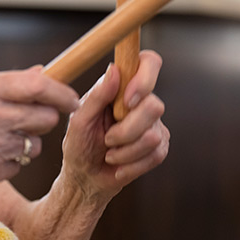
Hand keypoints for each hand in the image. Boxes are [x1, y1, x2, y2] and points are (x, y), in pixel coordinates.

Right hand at [0, 66, 79, 196]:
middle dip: (42, 119)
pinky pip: (19, 165)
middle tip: (25, 119)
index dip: (62, 92)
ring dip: (25, 143)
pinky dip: (9, 162)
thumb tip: (42, 72)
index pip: (38, 86)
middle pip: (45, 117)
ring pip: (35, 145)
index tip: (71, 98)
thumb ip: (4, 83)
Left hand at [61, 50, 168, 200]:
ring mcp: (154, 124)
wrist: (85, 177)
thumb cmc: (79, 144)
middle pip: (154, 106)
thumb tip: (114, 70)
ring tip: (109, 153)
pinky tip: (118, 165)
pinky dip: (131, 165)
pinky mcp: (160, 147)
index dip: (145, 77)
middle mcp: (140, 101)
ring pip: (153, 135)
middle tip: (107, 139)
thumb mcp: (80, 120)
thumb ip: (97, 96)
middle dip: (126, 130)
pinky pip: (156, 155)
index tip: (128, 100)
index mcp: (120, 87)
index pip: (148, 63)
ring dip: (125, 151)